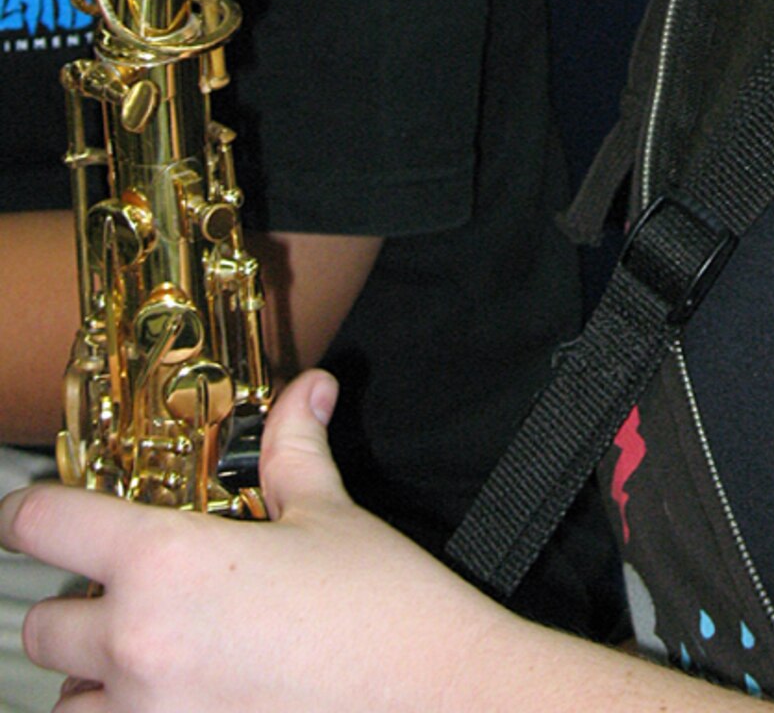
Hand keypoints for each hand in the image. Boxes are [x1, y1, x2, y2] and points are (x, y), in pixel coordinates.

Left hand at [0, 371, 497, 711]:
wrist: (433, 698)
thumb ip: (293, 450)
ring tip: (151, 660)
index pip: (46, 524)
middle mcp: (138, 646)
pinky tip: (176, 698)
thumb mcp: (329, 516)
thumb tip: (305, 391)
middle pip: (43, 630)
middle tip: (125, 596)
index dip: (28, 509)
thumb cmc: (381, 609)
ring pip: (70, 705)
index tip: (32, 511)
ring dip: (95, 681)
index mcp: (165, 564)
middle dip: (75, 610)